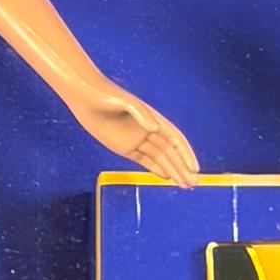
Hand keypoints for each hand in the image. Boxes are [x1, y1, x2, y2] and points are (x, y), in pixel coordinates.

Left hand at [64, 78, 200, 182]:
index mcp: (153, 118)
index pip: (175, 139)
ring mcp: (136, 140)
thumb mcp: (124, 102)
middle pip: (170, 153)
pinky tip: (167, 177)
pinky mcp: (124, 147)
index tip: (194, 168)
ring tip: (185, 184)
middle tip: (194, 183)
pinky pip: (144, 161)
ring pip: (159, 159)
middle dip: (182, 168)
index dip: (185, 153)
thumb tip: (156, 130)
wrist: (85, 97)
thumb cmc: (106, 95)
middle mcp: (148, 130)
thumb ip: (141, 114)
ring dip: (173, 171)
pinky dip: (156, 169)